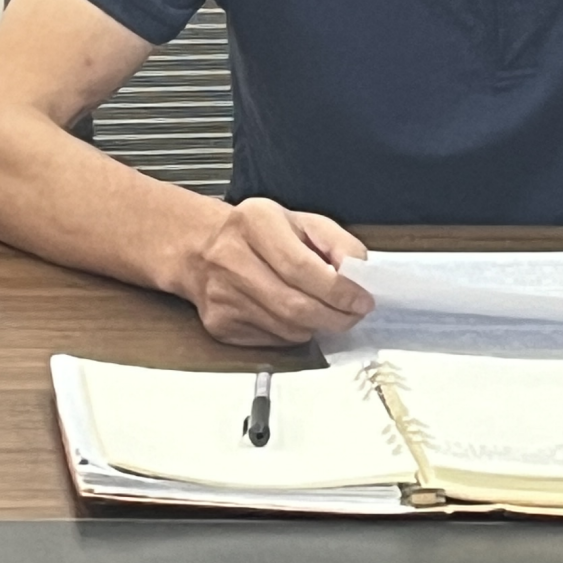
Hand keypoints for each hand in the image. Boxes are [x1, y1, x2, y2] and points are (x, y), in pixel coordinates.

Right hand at [184, 195, 372, 345]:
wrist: (200, 248)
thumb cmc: (257, 233)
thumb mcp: (300, 221)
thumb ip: (336, 242)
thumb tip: (359, 272)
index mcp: (255, 223)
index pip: (301, 267)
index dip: (338, 290)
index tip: (362, 299)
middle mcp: (232, 259)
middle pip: (294, 305)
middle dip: (335, 316)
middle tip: (354, 314)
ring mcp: (222, 296)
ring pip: (286, 328)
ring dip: (317, 326)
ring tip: (328, 313)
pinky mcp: (220, 325)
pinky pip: (272, 340)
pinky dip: (294, 333)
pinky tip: (296, 317)